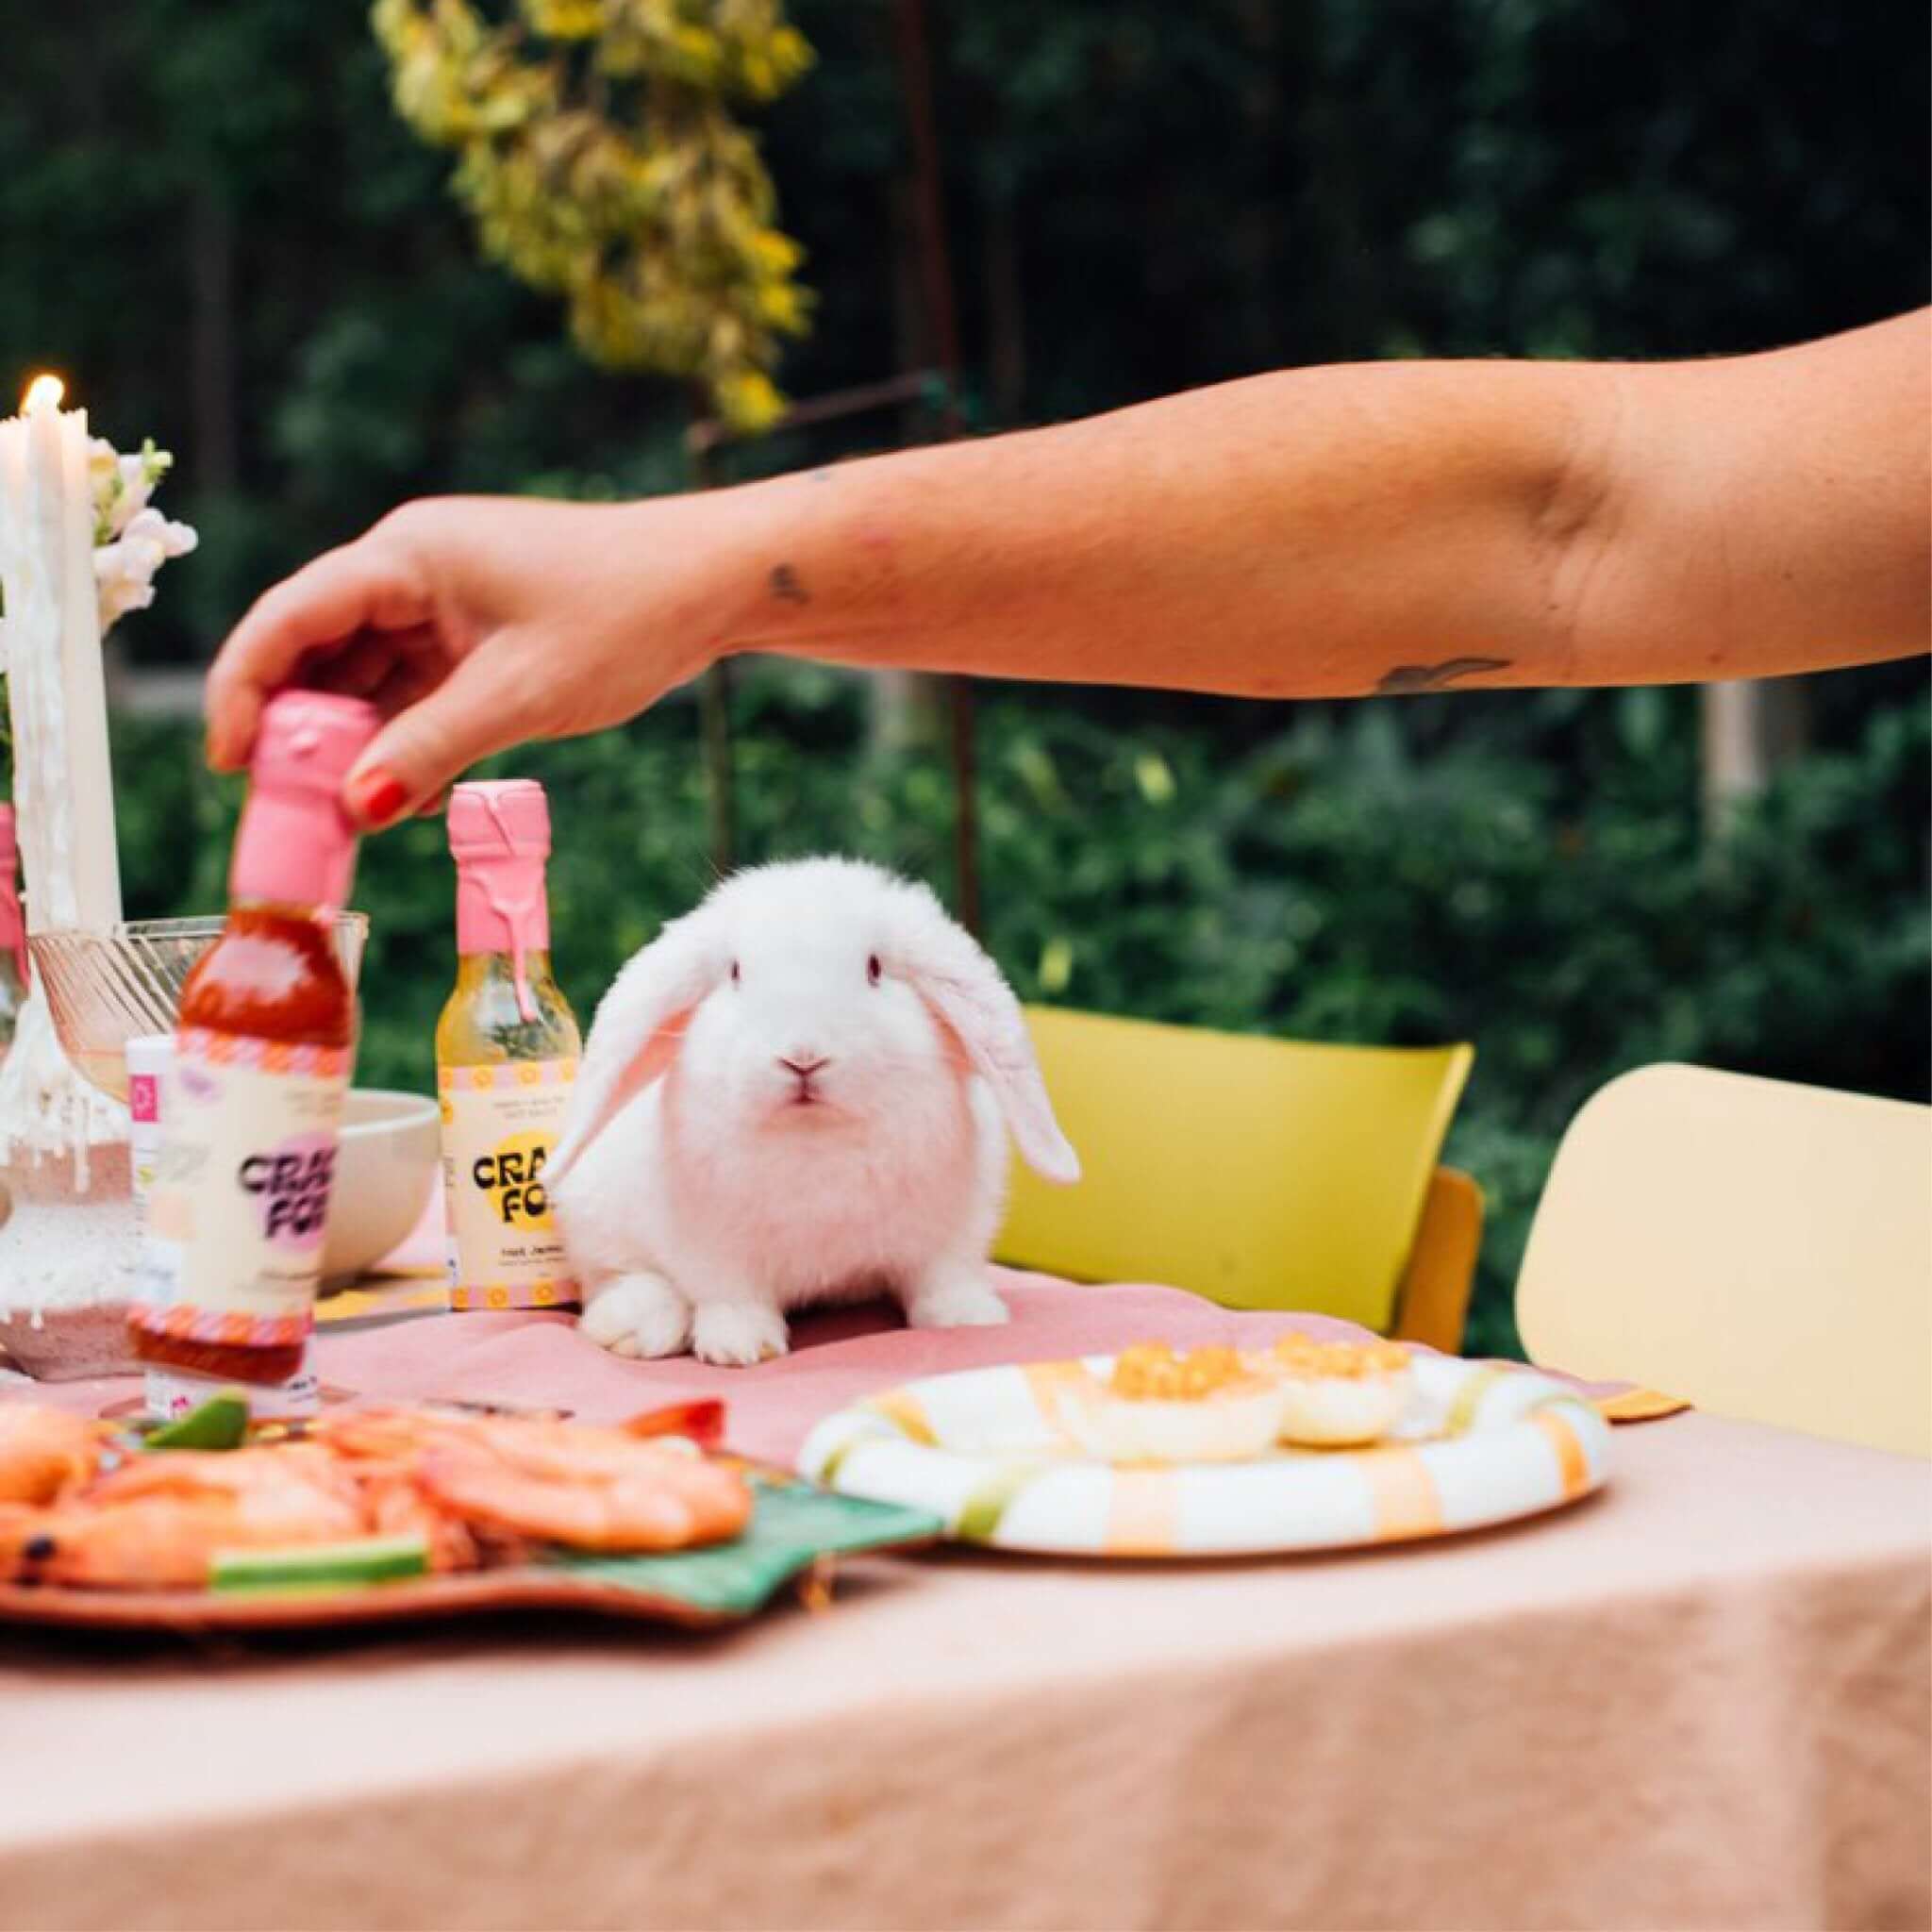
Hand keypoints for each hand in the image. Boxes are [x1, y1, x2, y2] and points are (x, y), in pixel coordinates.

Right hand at [205, 494, 747, 824]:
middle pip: (317, 650)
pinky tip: (400, 796)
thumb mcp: (520, 695)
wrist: (713, 587)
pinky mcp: (475, 635)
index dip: (246, 690)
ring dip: (351, 744)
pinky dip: (401, 739)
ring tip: (337, 820)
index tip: (231, 765)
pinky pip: (413, 689)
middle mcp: (410, 570)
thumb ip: (429, 750)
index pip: (290, 618)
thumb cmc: (625, 617)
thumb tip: (354, 810)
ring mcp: (443, 603)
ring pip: (365, 677)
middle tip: (284, 811)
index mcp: (406, 555)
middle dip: (297, 729)